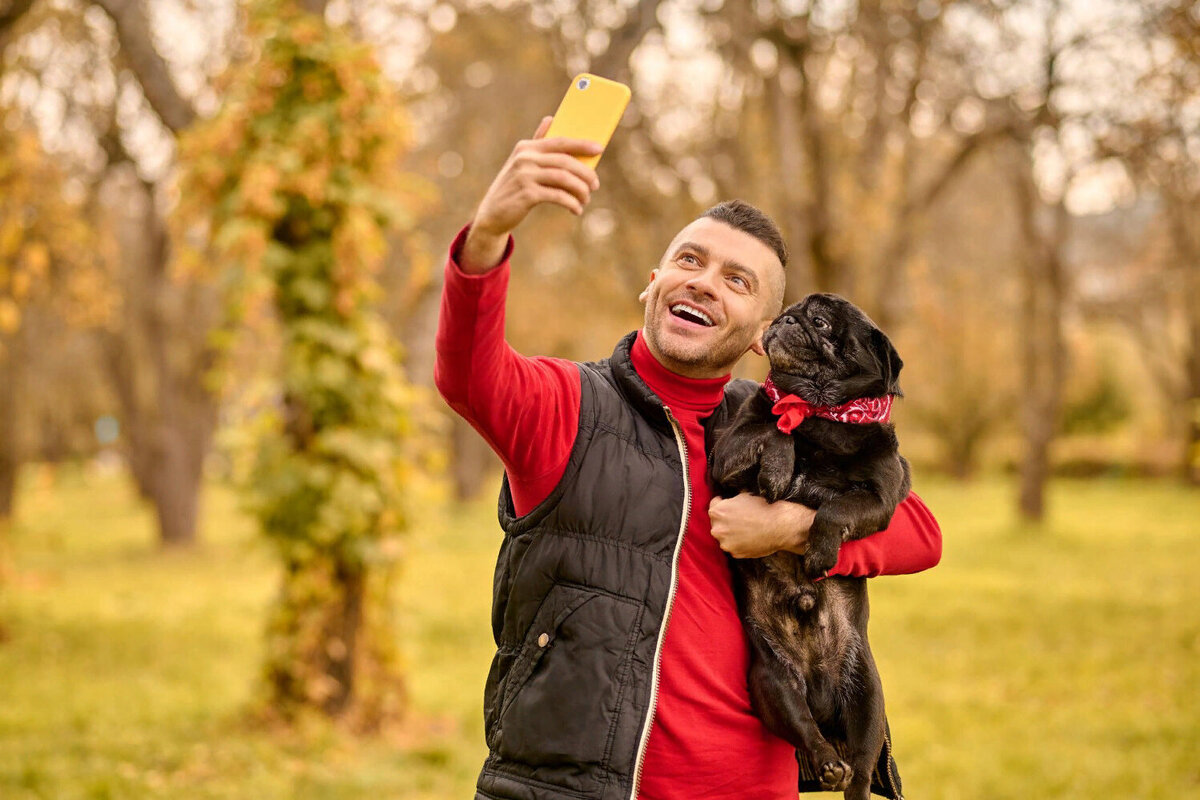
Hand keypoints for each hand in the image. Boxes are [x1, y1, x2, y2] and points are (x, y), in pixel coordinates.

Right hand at [460, 116, 601, 272]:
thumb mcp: (522, 163)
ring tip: (586, 199)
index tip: (599, 148)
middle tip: (595, 184)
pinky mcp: (526, 194)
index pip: (559, 141)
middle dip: (585, 173)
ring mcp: (524, 175)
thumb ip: (538, 143)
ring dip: (580, 190)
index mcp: (527, 147)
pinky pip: (557, 196)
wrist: (492, 214)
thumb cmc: (513, 187)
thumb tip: (550, 118)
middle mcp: (525, 158)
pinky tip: (576, 209)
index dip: (581, 144)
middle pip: (565, 161)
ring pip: (563, 178)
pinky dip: (571, 203)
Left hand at [708, 493, 815, 558]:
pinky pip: (733, 546)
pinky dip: (738, 543)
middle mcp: (717, 529)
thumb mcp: (744, 496)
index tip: (727, 504)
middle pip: (716, 522)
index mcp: (717, 512)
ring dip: (730, 533)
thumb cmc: (762, 508)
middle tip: (737, 519)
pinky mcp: (734, 553)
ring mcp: (725, 543)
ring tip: (744, 529)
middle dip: (724, 520)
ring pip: (723, 536)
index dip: (722, 503)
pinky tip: (748, 538)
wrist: (777, 526)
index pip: (713, 504)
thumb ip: (732, 500)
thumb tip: (731, 500)